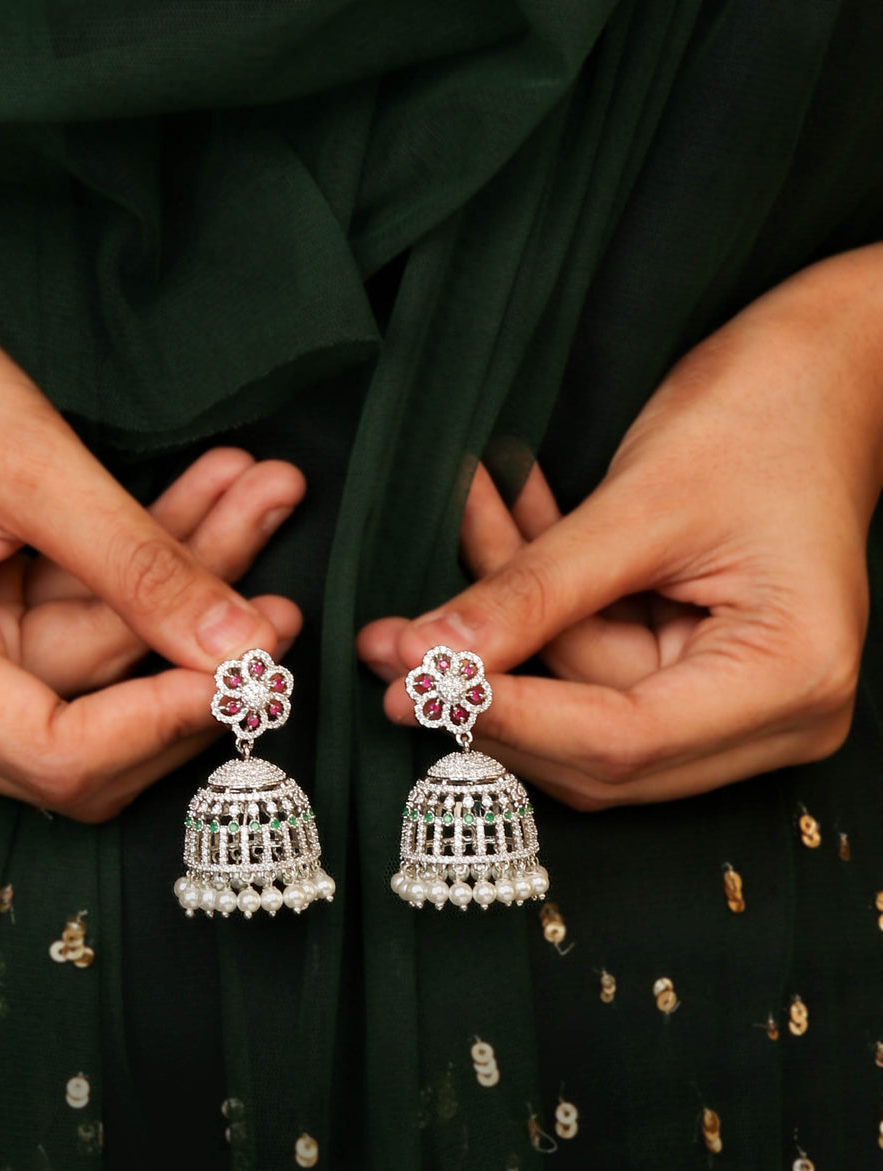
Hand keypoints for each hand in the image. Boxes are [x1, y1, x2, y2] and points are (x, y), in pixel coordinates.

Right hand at [0, 217, 304, 819]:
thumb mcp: (33, 464)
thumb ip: (140, 566)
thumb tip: (243, 650)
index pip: (56, 755)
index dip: (164, 725)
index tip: (251, 671)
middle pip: (85, 726)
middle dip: (190, 661)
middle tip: (282, 606)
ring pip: (96, 662)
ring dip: (182, 589)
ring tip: (260, 497)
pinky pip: (77, 621)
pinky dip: (142, 573)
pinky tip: (211, 503)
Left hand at [359, 245, 882, 807]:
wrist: (827, 372)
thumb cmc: (766, 413)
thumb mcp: (643, 500)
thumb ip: (534, 591)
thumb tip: (424, 659)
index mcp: (792, 678)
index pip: (622, 740)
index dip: (507, 716)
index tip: (406, 685)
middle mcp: (776, 715)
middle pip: (598, 752)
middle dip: (491, 690)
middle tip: (390, 641)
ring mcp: (740, 704)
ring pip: (581, 707)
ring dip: (508, 632)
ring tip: (468, 518)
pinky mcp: (701, 676)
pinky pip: (592, 665)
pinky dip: (541, 611)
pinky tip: (502, 526)